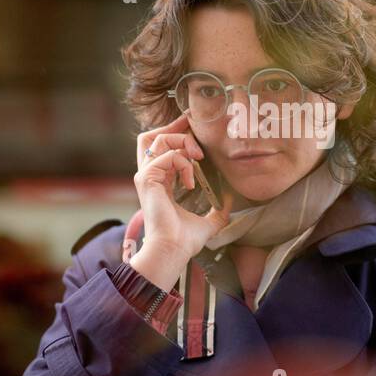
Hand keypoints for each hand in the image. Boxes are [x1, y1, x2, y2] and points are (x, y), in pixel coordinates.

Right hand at [130, 113, 232, 288]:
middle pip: (151, 137)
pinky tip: (191, 181)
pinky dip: (184, 163)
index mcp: (159, 182)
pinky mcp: (147, 179)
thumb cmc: (184, 240)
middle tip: (191, 125)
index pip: (161, 149)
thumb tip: (230, 204)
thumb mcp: (207, 223)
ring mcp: (146, 177)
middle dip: (172, 127)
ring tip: (198, 157)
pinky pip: (167, 156)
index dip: (175, 134)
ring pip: (158, 140)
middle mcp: (149, 176)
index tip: (193, 128)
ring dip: (182, 142)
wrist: (173, 250)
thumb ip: (217, 212)